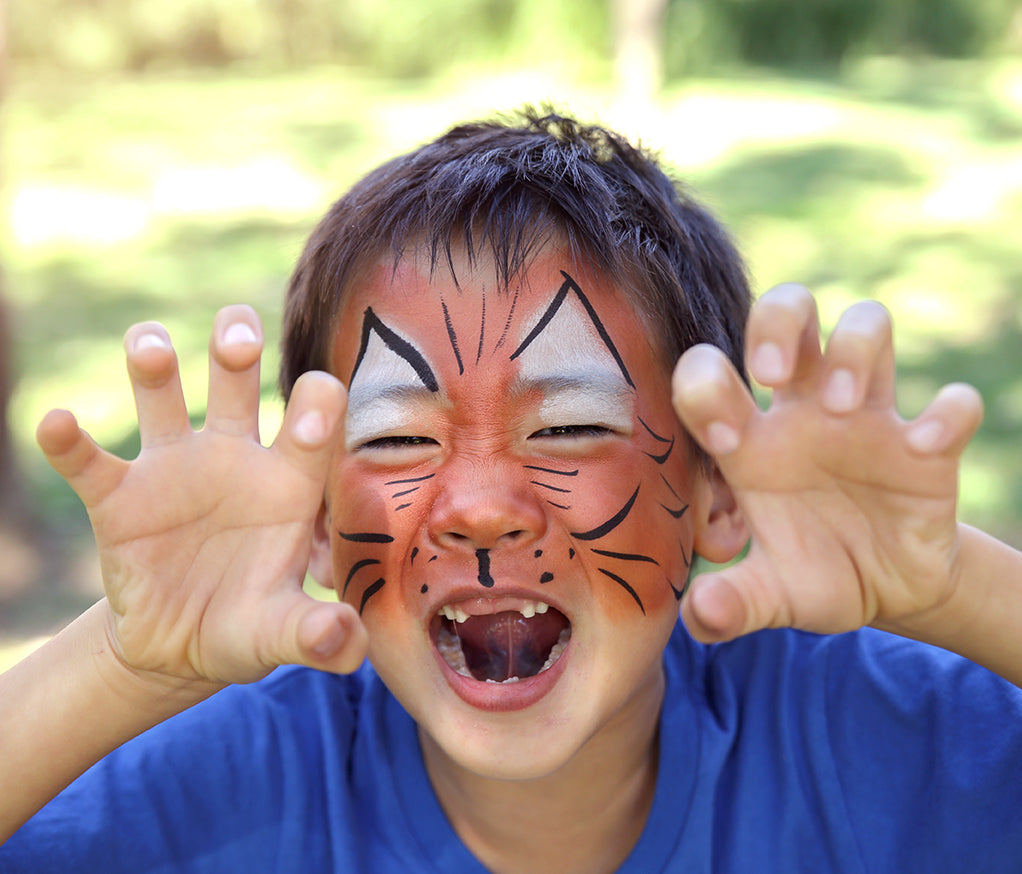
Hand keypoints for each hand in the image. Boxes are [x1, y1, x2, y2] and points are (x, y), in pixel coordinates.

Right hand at [36, 305, 366, 686]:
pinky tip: (58, 424)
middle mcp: (235, 458)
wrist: (179, 646)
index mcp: (289, 482)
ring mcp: (175, 469)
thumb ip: (316, 634)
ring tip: (149, 345)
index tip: (310, 414)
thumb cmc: (246, 624)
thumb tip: (347, 646)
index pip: (312, 423)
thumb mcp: (281, 633)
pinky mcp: (118, 497)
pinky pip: (90, 462)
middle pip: (237, 382)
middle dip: (236, 348)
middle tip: (236, 332)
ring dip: (153, 365)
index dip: (315, 408)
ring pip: (162, 398)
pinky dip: (71, 442)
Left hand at [672, 284, 983, 643]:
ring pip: (866, 327)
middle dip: (776, 324)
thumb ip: (733, 604)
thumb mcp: (772, 596)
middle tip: (772, 374)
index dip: (704, 384)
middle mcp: (804, 413)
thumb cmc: (816, 574)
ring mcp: (868, 419)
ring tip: (843, 408)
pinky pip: (951, 404)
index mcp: (750, 441)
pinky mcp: (928, 445)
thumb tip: (701, 618)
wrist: (890, 592)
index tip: (724, 438)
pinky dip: (948, 413)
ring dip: (853, 351)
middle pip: (788, 314)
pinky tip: (927, 445)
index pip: (709, 375)